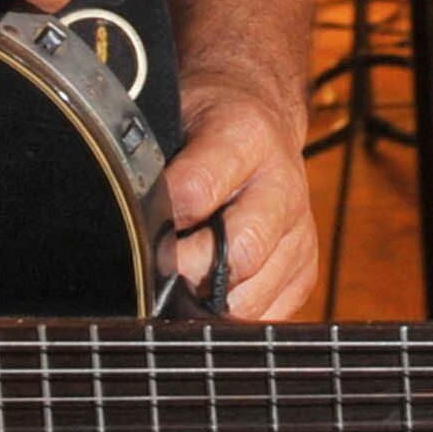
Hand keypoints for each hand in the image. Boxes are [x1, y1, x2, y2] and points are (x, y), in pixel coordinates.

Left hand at [158, 89, 320, 320]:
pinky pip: (268, 313)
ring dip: (210, 303)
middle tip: (157, 276)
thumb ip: (149, 162)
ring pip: (253, 294)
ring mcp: (300, 229)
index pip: (195, 192)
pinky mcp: (305, 266)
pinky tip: (212, 295)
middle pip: (240, 252)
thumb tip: (127, 226)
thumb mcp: (173, 115)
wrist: (263, 116)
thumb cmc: (205, 124)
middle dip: (189, 273)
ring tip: (181, 286)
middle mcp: (283, 183)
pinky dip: (232, 316)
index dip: (159, 222)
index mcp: (246, 134)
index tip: (138, 232)